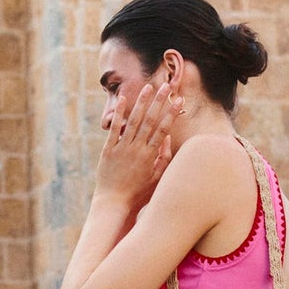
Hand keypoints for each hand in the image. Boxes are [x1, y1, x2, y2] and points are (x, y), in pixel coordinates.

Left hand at [94, 81, 178, 209]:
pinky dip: (119, 114)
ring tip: (148, 87)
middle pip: (150, 120)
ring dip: (141, 102)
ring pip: (134, 121)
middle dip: (159, 101)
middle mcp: (137, 149)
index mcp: (150, 156)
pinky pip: (115, 129)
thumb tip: (168, 137)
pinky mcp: (108, 150)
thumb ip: (164, 158)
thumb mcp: (156, 178)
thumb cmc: (138, 194)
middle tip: (166, 86)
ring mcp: (122, 148)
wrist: (114, 203)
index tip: (179, 100)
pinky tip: (123, 99)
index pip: (164, 129)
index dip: (172, 113)